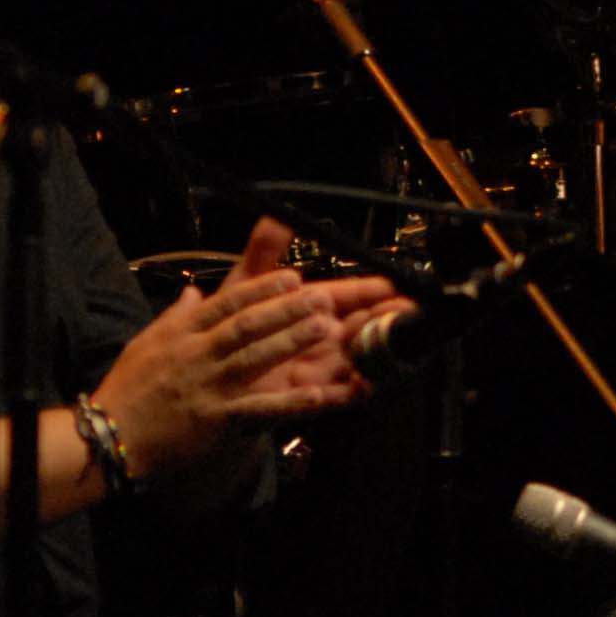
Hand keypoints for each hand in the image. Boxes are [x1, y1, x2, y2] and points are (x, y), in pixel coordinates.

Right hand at [88, 219, 383, 473]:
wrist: (110, 436)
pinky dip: (289, 403)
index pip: (227, 303)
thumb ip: (175, 316)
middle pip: (248, 325)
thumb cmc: (127, 390)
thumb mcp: (146, 343)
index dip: (262, 289)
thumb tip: (194, 291)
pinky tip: (317, 394)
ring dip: (292, 341)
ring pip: (256, 357)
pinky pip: (258, 409)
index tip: (292, 277)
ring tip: (326, 328)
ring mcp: (208, 386)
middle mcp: (197, 354)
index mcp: (182, 334)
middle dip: (286, 309)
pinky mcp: (216, 420)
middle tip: (322, 297)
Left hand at [222, 216, 406, 411]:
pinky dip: (351, 392)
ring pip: (356, 359)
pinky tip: (364, 385)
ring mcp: (317, 368)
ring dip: (373, 352)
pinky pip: (336, 397)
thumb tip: (276, 218)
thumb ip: (262, 253)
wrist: (211, 371)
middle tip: (404, 312)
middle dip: (384, 319)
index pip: (346, 295)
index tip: (390, 285)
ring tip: (388, 345)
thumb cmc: (230, 326)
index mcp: (309, 307)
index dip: (369, 290)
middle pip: (361, 326)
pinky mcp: (306, 398)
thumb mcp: (243, 286)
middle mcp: (319, 337)